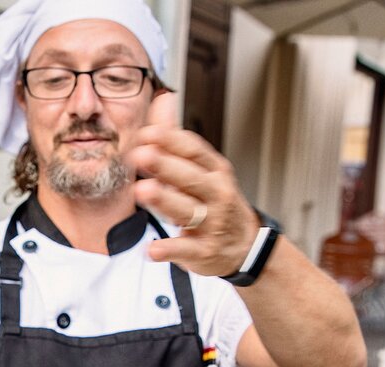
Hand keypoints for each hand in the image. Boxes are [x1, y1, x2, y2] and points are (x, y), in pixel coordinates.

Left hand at [126, 92, 259, 276]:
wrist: (243, 245)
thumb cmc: (215, 201)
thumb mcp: (202, 167)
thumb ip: (175, 137)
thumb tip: (162, 98)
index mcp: (215, 170)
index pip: (194, 150)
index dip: (171, 141)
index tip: (146, 133)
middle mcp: (216, 194)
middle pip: (189, 177)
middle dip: (165, 166)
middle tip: (141, 154)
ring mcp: (212, 223)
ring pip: (187, 210)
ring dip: (165, 200)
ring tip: (144, 190)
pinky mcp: (204, 251)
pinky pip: (185, 250)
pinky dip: (169, 249)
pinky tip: (151, 249)